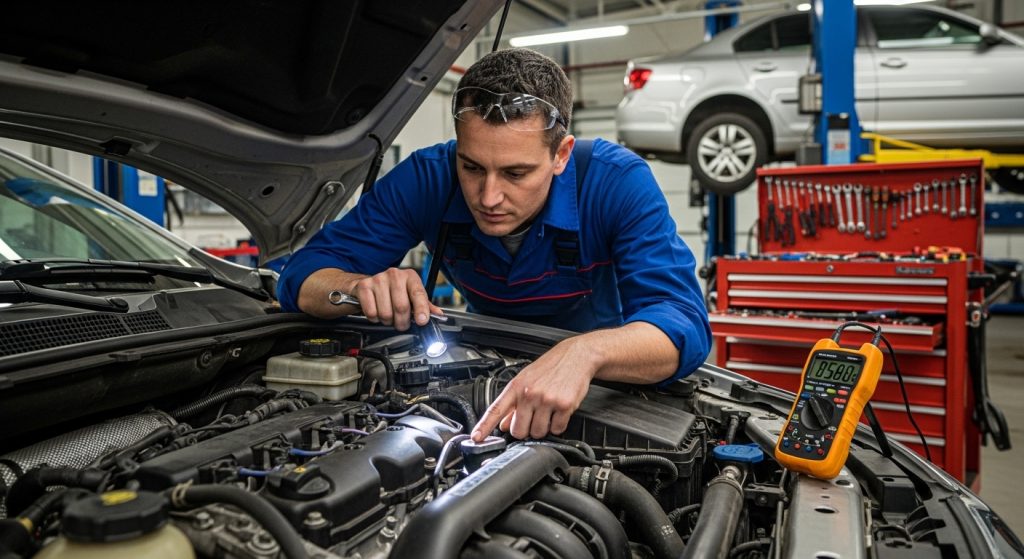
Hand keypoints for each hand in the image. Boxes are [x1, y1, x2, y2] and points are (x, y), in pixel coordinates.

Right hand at [349, 268, 442, 330]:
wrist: (368, 284)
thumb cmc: (393, 290)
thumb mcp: (411, 295)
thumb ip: (425, 305)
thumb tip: (438, 314)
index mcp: (410, 276)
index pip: (418, 294)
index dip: (421, 309)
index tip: (422, 321)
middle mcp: (395, 275)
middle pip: (401, 307)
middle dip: (402, 322)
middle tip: (401, 324)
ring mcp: (378, 279)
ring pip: (386, 312)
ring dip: (387, 321)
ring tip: (388, 316)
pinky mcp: (364, 286)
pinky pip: (371, 312)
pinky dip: (374, 318)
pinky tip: (377, 312)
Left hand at [471, 337, 597, 440]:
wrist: (577, 356)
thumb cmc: (551, 367)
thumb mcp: (526, 380)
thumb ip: (513, 403)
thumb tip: (502, 424)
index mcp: (516, 387)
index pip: (495, 410)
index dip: (484, 426)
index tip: (475, 438)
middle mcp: (529, 393)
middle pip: (518, 431)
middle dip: (525, 430)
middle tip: (532, 419)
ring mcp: (546, 400)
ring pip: (538, 433)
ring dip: (543, 428)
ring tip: (547, 412)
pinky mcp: (564, 405)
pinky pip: (557, 429)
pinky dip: (558, 425)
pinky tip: (559, 413)